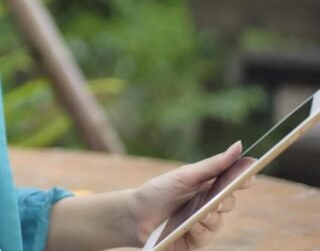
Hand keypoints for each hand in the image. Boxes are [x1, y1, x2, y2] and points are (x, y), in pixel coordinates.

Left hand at [128, 141, 256, 249]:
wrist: (134, 215)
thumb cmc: (159, 191)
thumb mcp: (186, 176)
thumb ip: (214, 164)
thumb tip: (240, 146)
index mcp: (206, 184)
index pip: (232, 181)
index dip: (245, 178)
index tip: (251, 174)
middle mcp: (207, 203)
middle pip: (229, 201)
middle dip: (225, 199)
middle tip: (218, 198)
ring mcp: (202, 223)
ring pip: (219, 221)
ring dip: (210, 216)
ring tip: (200, 213)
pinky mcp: (195, 239)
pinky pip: (206, 236)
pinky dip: (200, 230)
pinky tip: (191, 225)